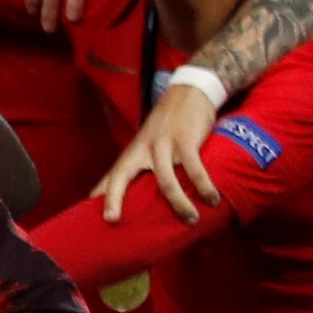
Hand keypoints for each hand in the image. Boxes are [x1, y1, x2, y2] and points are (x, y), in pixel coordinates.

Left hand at [96, 83, 218, 223]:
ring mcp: (163, 143)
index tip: (101, 218)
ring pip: (165, 181)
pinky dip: (204, 186)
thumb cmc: (167, 126)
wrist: (189, 92)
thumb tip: (135, 194)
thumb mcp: (148, 144)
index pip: (112, 176)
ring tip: (191, 220)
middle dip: (115, 198)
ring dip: (179, 204)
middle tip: (113, 220)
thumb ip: (141, 167)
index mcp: (133, 152)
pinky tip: (212, 199)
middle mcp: (143, 149)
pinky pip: (194, 168)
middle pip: (123, 176)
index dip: (104, 196)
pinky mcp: (186, 139)